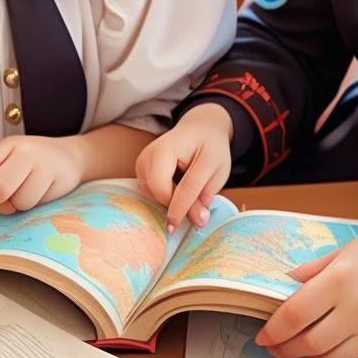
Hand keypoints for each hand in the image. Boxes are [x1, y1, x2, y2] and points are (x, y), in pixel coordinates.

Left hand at [0, 135, 84, 213]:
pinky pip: (34, 204)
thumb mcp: (4, 165)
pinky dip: (32, 205)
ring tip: (26, 193)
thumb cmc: (29, 164)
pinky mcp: (57, 179)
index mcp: (6, 146)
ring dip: (17, 205)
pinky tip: (39, 192)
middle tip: (7, 196)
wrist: (69, 157)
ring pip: (17, 201)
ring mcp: (42, 164)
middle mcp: (24, 151)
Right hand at [135, 103, 232, 231]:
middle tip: (198, 209)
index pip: (175, 185)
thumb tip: (198, 222)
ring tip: (188, 183)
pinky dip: (165, 194)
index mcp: (170, 147)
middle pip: (158, 191)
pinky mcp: (140, 168)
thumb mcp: (216, 168)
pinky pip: (151, 191)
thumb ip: (205, 193)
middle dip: (175, 204)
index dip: (178, 209)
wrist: (200, 128)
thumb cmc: (210, 146)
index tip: (174, 229)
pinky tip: (177, 183)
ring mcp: (142, 160)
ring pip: (153, 193)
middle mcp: (150, 153)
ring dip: (171, 199)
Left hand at [255, 233, 357, 357]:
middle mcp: (355, 309)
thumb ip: (311, 270)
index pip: (296, 314)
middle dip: (286, 350)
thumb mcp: (341, 253)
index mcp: (338, 281)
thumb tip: (284, 281)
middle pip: (310, 343)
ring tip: (302, 352)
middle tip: (276, 349)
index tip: (262, 337)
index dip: (274, 330)